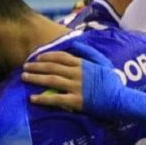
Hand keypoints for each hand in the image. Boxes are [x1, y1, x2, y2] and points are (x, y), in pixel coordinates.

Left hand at [23, 51, 145, 122]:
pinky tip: (33, 98)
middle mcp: (78, 74)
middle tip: (24, 67)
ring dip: (36, 78)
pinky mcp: (76, 101)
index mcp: (83, 64)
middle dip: (36, 66)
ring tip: (24, 78)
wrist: (121, 100)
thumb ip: (90, 52)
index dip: (47, 56)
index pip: (61, 57)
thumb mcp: (104, 63)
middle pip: (52, 67)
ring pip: (51, 80)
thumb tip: (77, 43)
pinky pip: (56, 99)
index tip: (36, 58)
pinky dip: (43, 98)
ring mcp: (76, 87)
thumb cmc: (113, 83)